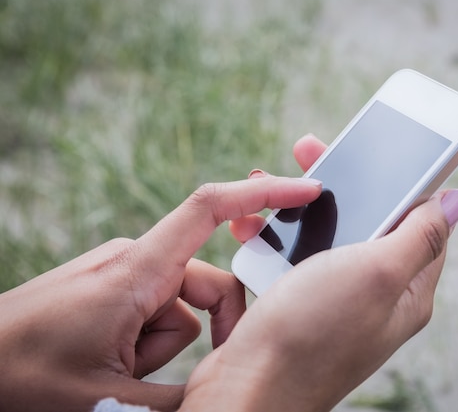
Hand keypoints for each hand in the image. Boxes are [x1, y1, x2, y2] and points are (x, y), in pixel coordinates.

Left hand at [0, 176, 321, 411]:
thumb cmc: (21, 377)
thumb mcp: (110, 402)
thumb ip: (181, 397)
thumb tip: (222, 393)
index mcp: (136, 272)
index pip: (209, 210)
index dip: (262, 194)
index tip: (304, 191)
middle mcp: (134, 264)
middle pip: (206, 285)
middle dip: (203, 334)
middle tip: (170, 378)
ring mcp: (122, 278)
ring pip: (179, 311)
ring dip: (161, 351)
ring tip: (115, 377)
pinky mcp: (112, 292)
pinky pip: (154, 316)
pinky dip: (146, 347)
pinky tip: (109, 369)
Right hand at [181, 134, 457, 411]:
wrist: (246, 388)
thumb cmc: (311, 334)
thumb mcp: (376, 273)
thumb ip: (420, 235)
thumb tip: (457, 201)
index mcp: (407, 290)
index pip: (421, 222)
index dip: (402, 181)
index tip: (377, 150)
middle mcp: (376, 297)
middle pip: (370, 224)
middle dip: (343, 187)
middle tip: (308, 153)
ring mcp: (336, 303)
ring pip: (328, 238)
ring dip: (302, 210)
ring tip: (270, 188)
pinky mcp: (299, 307)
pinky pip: (295, 258)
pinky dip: (277, 238)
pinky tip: (256, 229)